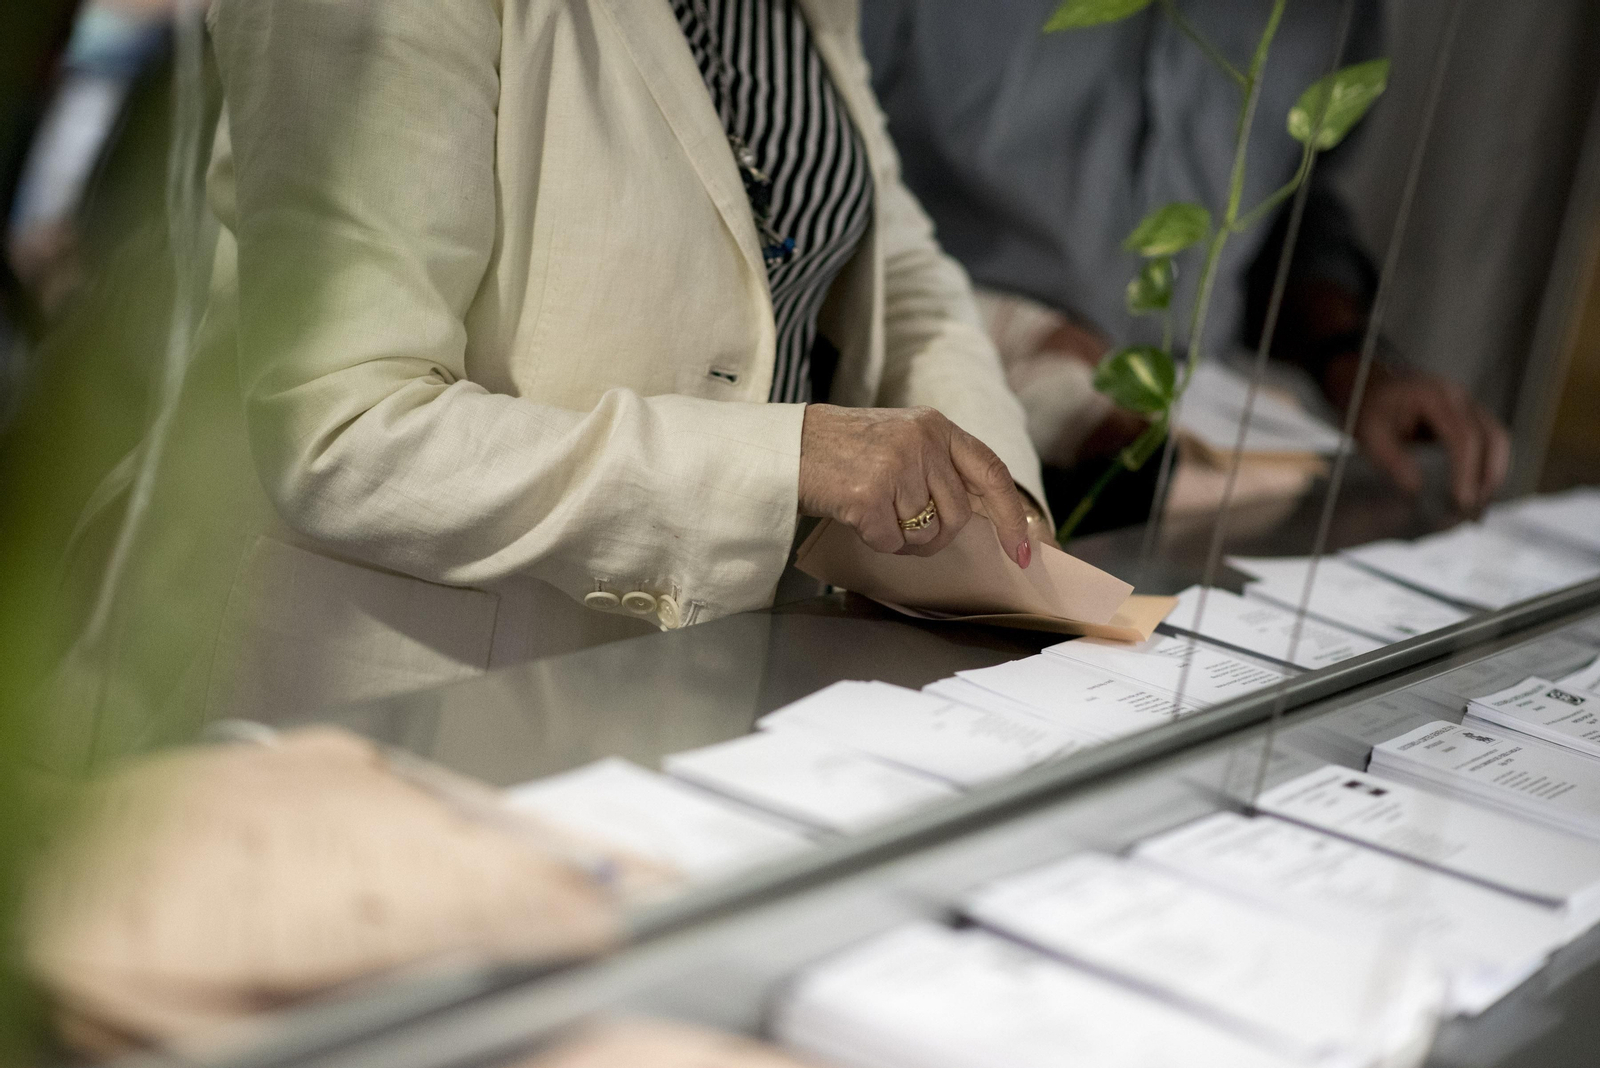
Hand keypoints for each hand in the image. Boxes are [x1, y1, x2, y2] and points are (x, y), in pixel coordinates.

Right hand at [798, 405, 1031, 566]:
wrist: (789, 447)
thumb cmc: (845, 450)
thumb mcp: (903, 439)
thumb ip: (941, 467)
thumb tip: (982, 515)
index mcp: (936, 427)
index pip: (992, 471)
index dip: (1011, 514)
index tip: (1023, 549)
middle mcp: (922, 441)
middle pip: (957, 516)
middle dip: (936, 535)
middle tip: (905, 525)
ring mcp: (896, 465)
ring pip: (925, 534)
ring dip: (902, 537)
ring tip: (874, 510)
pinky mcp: (869, 493)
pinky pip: (891, 542)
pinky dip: (875, 540)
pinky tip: (856, 515)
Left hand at [1326, 355, 1510, 512]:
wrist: (1369, 385)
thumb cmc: (1368, 407)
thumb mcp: (1369, 433)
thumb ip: (1390, 461)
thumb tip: (1416, 491)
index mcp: (1435, 396)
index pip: (1464, 437)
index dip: (1466, 472)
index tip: (1460, 501)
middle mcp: (1459, 397)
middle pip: (1492, 437)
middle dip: (1487, 476)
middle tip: (1472, 509)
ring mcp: (1468, 405)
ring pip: (1497, 439)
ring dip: (1493, 473)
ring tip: (1476, 507)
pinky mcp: (1469, 417)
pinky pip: (1489, 441)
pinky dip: (1487, 467)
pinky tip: (1475, 492)